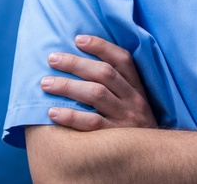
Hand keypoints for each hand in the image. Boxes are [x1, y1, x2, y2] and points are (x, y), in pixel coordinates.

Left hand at [42, 35, 157, 130]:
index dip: (100, 46)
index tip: (78, 39)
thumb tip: (82, 61)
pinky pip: (91, 123)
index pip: (122, 59)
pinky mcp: (115, 137)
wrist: (150, 158)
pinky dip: (71, 116)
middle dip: (76, 63)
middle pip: (104, 73)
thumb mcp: (132, 101)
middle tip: (52, 59)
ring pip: (96, 94)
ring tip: (46, 83)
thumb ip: (116, 84)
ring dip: (68, 86)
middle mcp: (133, 99)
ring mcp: (125, 118)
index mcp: (137, 87)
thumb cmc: (132, 125)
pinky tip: (52, 112)